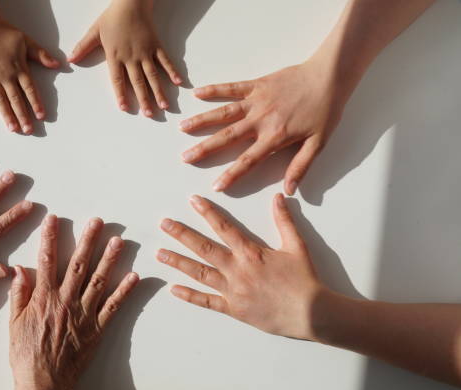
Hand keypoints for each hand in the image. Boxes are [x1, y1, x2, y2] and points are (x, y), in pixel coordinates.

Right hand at [0, 15, 58, 133]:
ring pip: (0, 100)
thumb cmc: (6, 33)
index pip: (30, 90)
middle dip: (23, 115)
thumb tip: (57, 64)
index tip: (40, 116)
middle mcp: (5, 76)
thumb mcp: (28, 42)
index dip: (36, 103)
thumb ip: (42, 55)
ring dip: (6, 115)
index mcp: (19, 69)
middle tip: (28, 130)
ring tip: (12, 129)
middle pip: (16, 99)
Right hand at [9, 216, 138, 389]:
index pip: (47, 261)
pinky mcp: (97, 328)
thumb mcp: (14, 323)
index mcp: (44, 298)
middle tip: (97, 222)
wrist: (43, 381)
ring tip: (118, 241)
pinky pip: (113, 306)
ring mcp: (84, 313)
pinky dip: (124, 291)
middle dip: (88, 240)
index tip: (54, 219)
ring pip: (99, 281)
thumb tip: (18, 269)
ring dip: (110, 259)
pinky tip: (133, 276)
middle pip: (78, 265)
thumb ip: (18, 294)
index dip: (50, 238)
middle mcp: (66, 300)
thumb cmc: (26, 354)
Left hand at [69, 0, 181, 116]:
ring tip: (164, 106)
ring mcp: (146, 52)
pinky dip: (172, 71)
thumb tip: (70, 59)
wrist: (131, 2)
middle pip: (138, 82)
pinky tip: (179, 83)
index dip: (121, 94)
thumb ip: (83, 47)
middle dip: (144, 100)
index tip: (124, 108)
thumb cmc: (113, 17)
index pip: (118, 80)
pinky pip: (165, 60)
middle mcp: (132, 57)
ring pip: (153, 75)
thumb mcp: (94, 31)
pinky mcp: (156, 45)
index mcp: (115, 56)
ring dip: (159, 91)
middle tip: (149, 115)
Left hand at [158, 193, 324, 340]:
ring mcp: (233, 291)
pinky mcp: (234, 310)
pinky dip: (189, 296)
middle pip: (204, 248)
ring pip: (199, 274)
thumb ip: (284, 221)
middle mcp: (237, 270)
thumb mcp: (296, 246)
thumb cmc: (304, 280)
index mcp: (251, 253)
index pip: (224, 227)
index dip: (207, 212)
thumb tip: (278, 197)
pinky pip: (207, 302)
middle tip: (164, 224)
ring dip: (178, 262)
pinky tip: (173, 289)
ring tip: (160, 254)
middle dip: (182, 234)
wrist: (312, 313)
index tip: (192, 200)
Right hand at [180, 62, 342, 194]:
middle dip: (205, 149)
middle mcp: (261, 120)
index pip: (248, 160)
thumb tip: (289, 190)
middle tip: (186, 158)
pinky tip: (197, 93)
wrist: (329, 77)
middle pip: (227, 137)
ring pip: (223, 113)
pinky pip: (232, 88)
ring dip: (202, 121)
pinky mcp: (257, 85)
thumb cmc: (325, 110)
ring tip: (182, 128)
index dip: (231, 175)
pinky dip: (214, 89)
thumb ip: (301, 167)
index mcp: (275, 137)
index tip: (215, 186)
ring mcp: (256, 101)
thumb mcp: (318, 143)